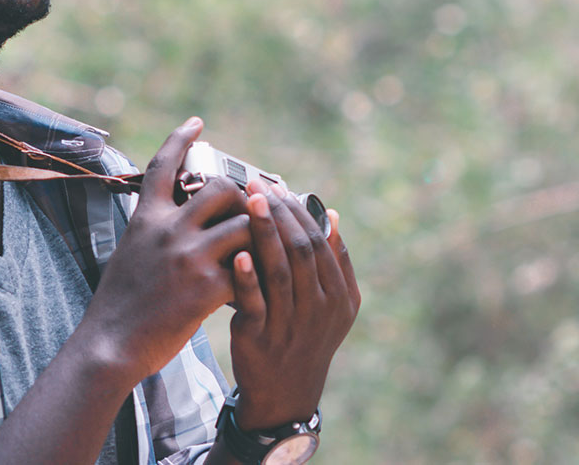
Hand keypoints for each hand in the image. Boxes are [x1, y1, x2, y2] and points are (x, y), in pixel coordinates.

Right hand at [76, 117, 251, 384]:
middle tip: (251, 214)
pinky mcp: (207, 287)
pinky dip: (257, 275)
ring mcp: (188, 256)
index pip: (163, 166)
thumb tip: (176, 214)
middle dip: (243, 198)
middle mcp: (167, 230)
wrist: (110, 347)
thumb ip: (155, 231)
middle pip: (220, 188)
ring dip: (258, 237)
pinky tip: (255, 287)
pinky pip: (250, 268)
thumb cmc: (120, 307)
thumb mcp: (130, 254)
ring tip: (261, 252)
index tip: (197, 121)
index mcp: (146, 219)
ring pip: (245, 224)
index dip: (180, 140)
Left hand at [227, 178, 360, 428]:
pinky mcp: (261, 339)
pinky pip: (255, 303)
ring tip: (248, 202)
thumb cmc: (307, 337)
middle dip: (279, 214)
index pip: (320, 243)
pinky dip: (248, 277)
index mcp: (340, 296)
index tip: (278, 188)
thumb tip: (332, 214)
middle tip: (258, 185)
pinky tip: (239, 252)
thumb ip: (336, 261)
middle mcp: (320, 309)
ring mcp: (291, 325)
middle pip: (301, 251)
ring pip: (280, 271)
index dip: (298, 212)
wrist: (285, 393)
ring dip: (264, 233)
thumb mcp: (334, 305)